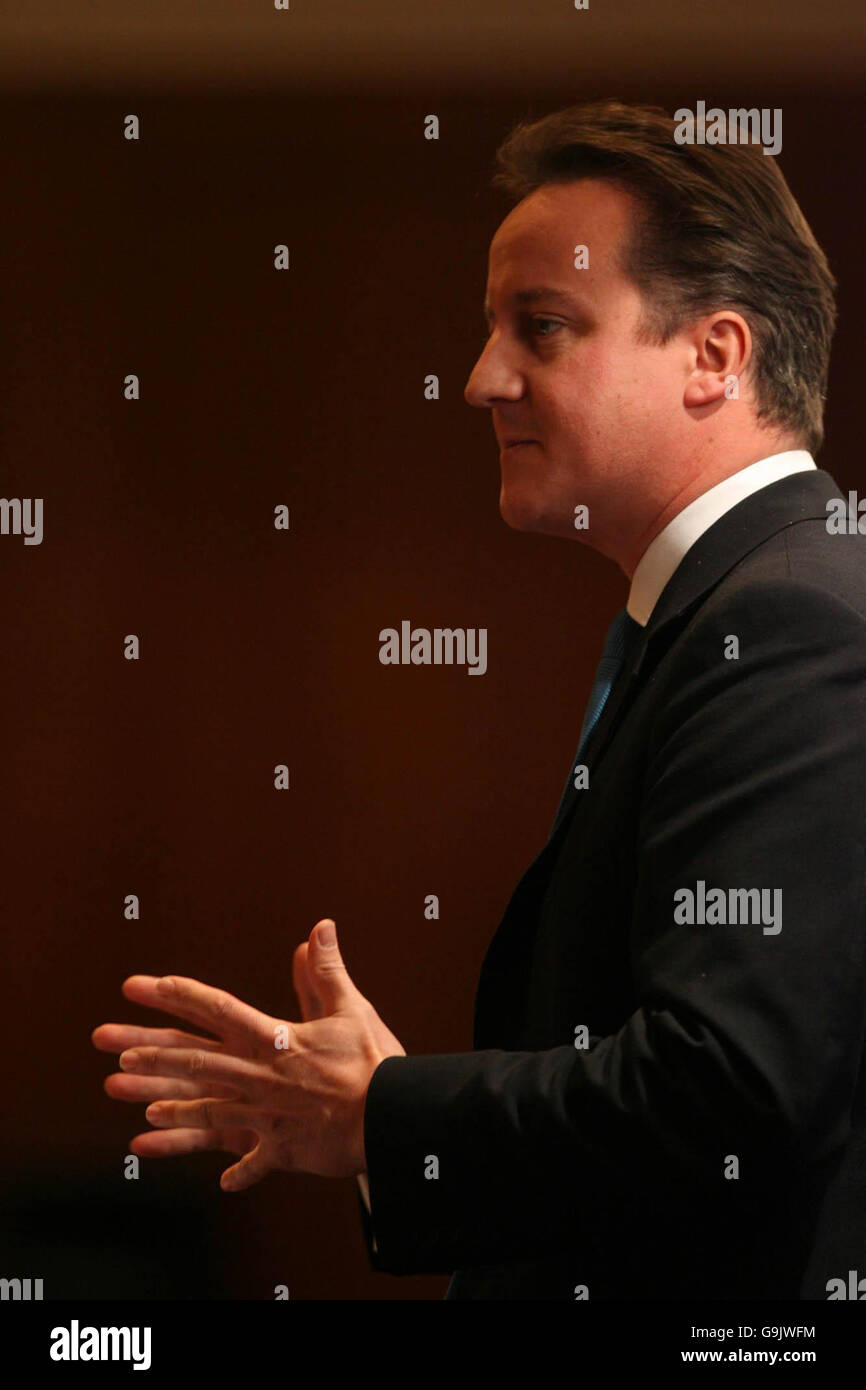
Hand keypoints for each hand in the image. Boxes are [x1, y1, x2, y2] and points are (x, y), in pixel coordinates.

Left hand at [92, 919, 405, 1189]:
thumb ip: (327, 973)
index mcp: (275, 1040)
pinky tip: (222, 1180)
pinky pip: (254, 1162)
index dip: (177, 995)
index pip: (217, 1010)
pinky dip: (240, 1170)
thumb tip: (318, 930)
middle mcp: (260, 1077)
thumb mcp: (352, 1011)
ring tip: (134, 1101)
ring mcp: (265, 1116)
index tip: (141, 985)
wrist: (394, 1121)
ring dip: (169, 1104)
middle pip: (195, 1060)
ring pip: (207, 1109)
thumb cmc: (376, 1064)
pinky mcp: (282, 1149)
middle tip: (110, 1044)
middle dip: (148, 1051)